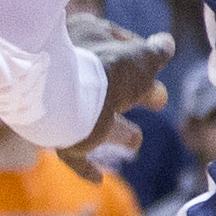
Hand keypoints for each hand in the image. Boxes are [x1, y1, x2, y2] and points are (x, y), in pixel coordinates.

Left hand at [55, 13, 174, 182]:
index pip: (117, 41)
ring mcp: (58, 100)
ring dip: (114, 127)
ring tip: (135, 141)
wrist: (58, 93)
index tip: (157, 63)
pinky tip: (98, 180)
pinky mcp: (50, 133)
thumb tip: (165, 43)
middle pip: (106, 79)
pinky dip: (85, 165)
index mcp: (86, 36)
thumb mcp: (142, 56)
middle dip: (133, 91)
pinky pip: (69, 152)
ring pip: (91, 113)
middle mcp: (68, 66)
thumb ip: (157, 51)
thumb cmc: (104, 67)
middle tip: (157, 101)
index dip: (141, 52)